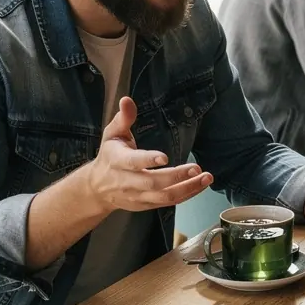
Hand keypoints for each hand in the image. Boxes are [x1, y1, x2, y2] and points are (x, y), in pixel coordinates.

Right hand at [87, 96, 213, 212]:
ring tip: (206, 178)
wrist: (98, 189)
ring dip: (188, 188)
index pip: (133, 162)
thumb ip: (123, 118)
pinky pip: (169, 202)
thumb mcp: (112, 135)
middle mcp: (128, 182)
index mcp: (118, 161)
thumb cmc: (109, 156)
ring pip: (164, 196)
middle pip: (153, 182)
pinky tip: (201, 185)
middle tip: (196, 168)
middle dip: (176, 176)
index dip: (148, 160)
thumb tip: (127, 100)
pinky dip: (187, 195)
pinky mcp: (147, 205)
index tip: (165, 157)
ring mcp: (138, 196)